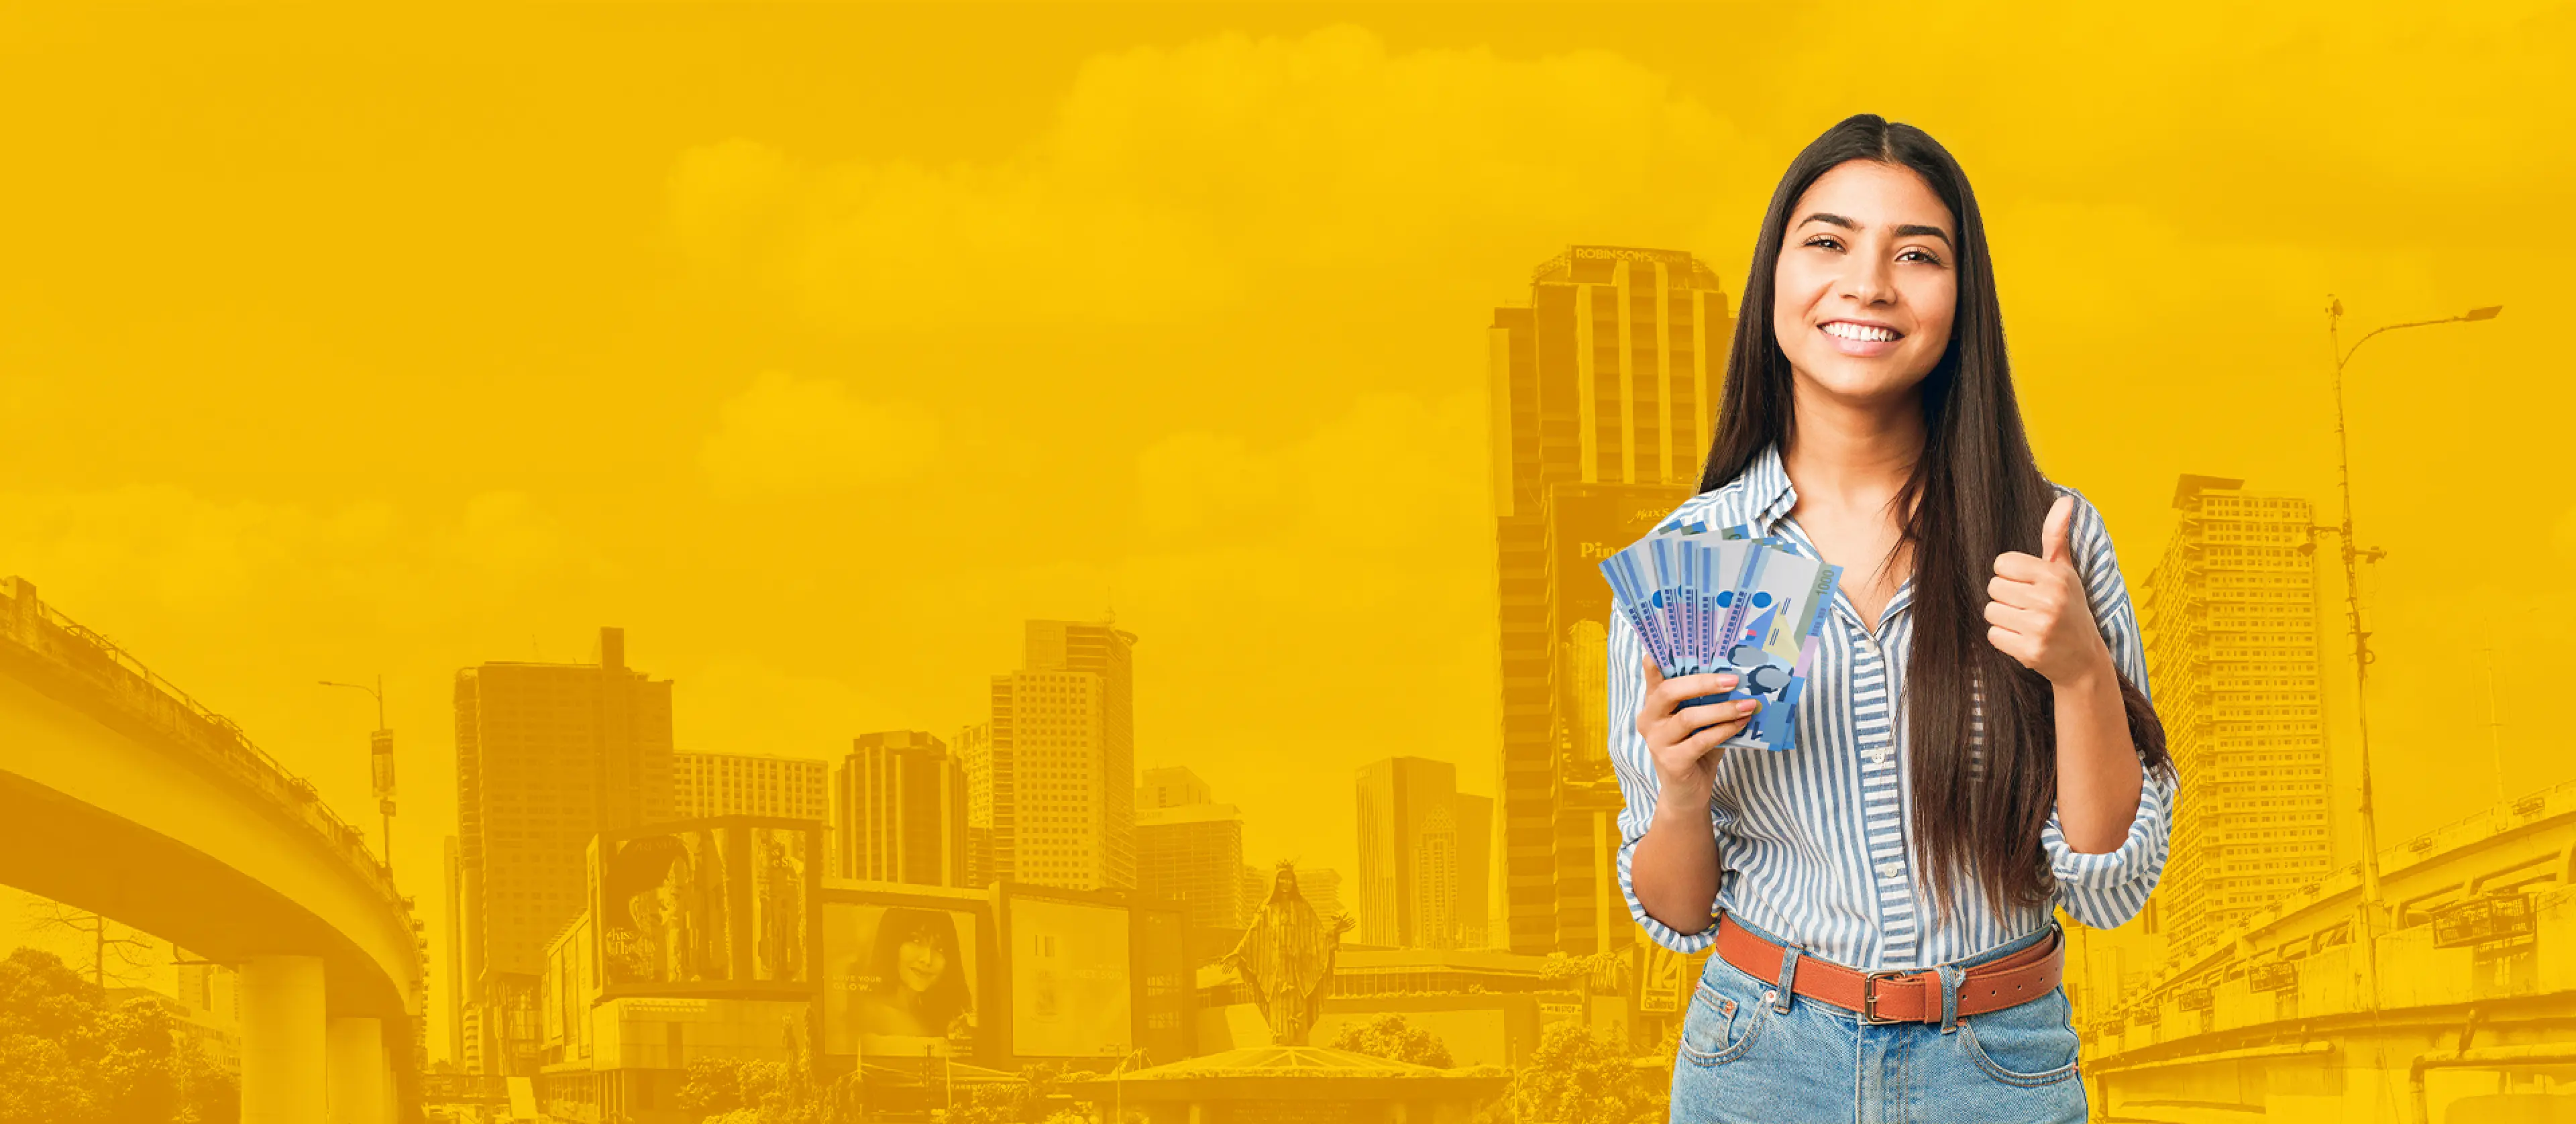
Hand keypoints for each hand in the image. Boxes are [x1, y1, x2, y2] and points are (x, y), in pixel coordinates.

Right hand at [1636, 654, 1757, 796]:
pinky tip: (1741, 724)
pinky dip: (1724, 731)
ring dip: (1722, 710)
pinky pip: (1701, 741)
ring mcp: (1657, 741)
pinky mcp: (1671, 762)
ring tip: (1748, 705)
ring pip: (1688, 717)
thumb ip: (1706, 702)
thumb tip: (1738, 678)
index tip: (1671, 640)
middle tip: (1733, 680)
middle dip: (1703, 682)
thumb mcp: (1699, 722)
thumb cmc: (1696, 751)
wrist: (1687, 794)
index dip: (1658, 659)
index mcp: (1653, 704)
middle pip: (1669, 691)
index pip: (1652, 675)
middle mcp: (1648, 719)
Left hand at [1986, 494, 2113, 686]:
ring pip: (1990, 611)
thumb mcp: (2066, 571)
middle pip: (1993, 587)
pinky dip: (2004, 638)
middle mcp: (2049, 600)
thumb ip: (2057, 537)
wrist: (2084, 659)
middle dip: (2006, 598)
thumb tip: (2065, 500)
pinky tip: (2025, 639)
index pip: (2002, 563)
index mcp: (2055, 576)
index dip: (2011, 575)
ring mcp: (2040, 627)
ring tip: (2027, 623)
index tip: (2029, 586)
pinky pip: (1993, 635)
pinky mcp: (2030, 651)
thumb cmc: (2070, 608)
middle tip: (2028, 607)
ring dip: (2004, 619)